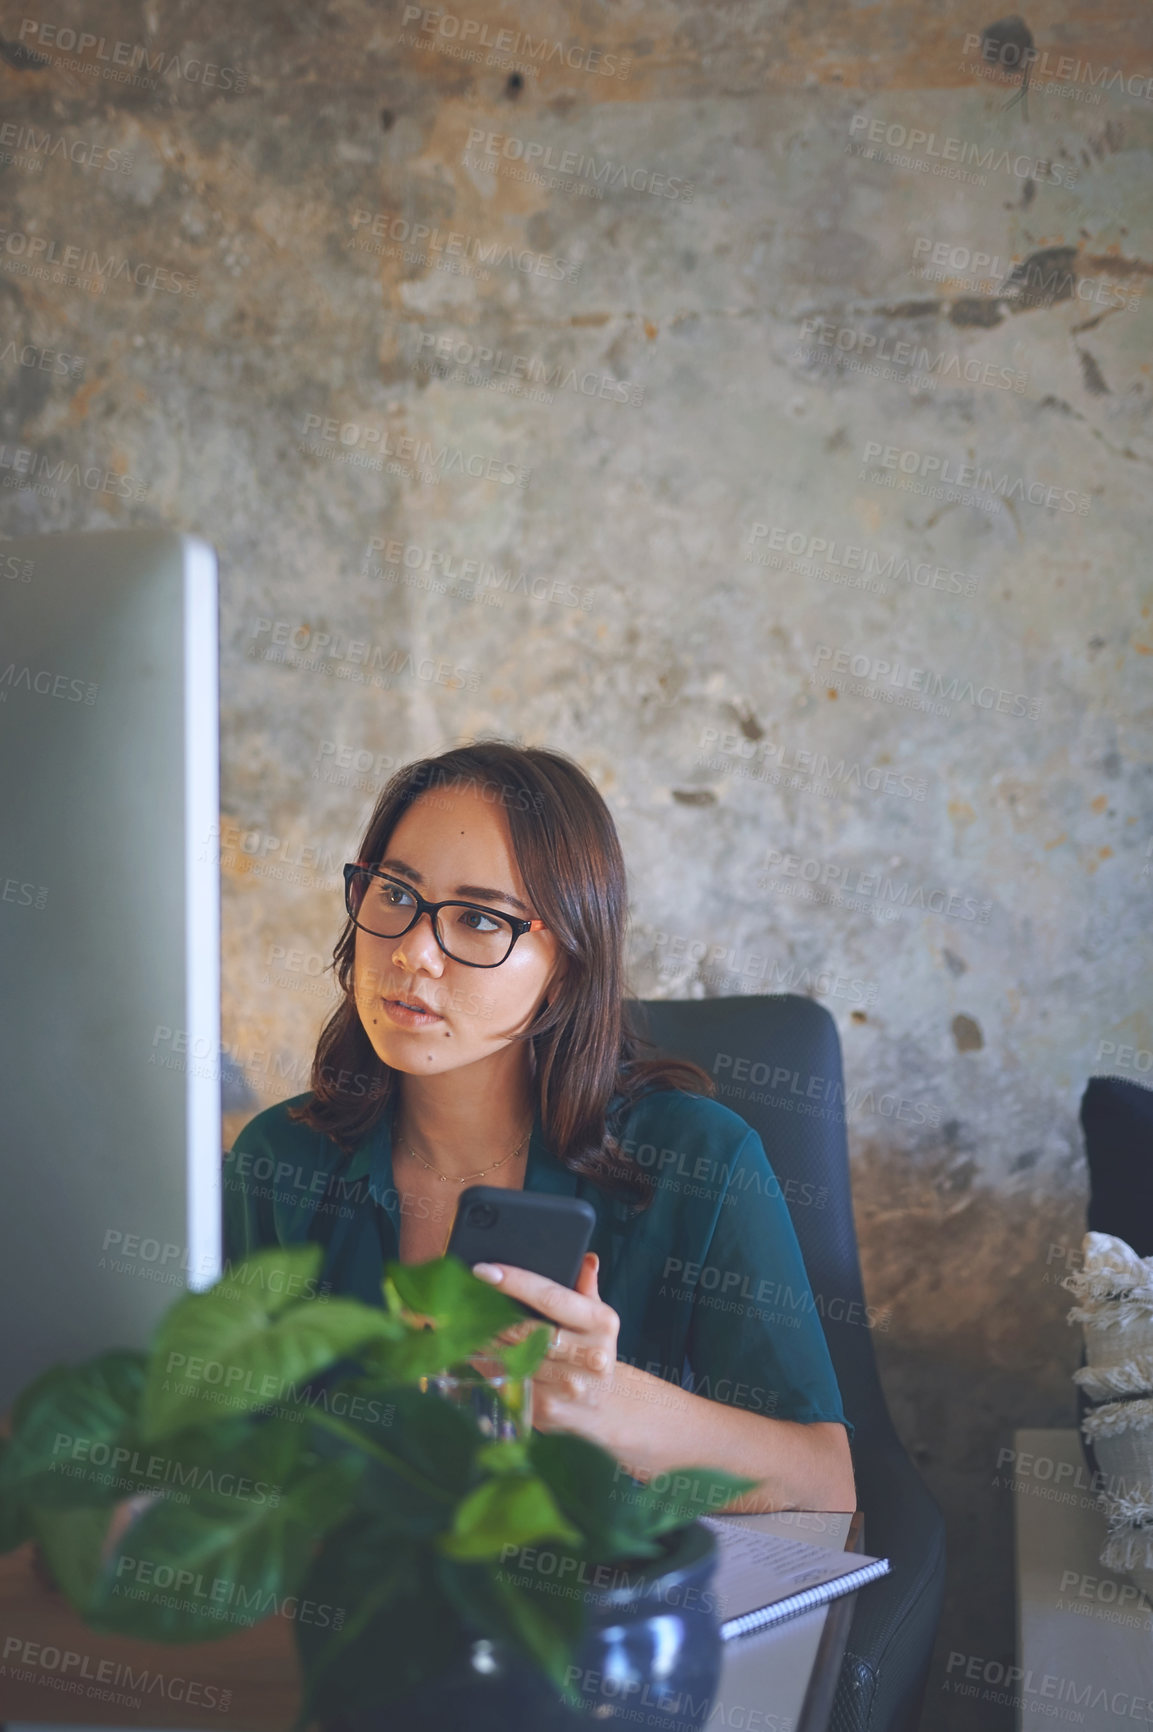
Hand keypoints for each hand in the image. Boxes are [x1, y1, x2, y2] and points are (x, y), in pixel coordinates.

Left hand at [470, 1253, 620, 1439]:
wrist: (605, 1406)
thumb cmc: (593, 1351)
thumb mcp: (597, 1318)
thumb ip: (585, 1286)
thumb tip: (584, 1258)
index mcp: (601, 1323)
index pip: (550, 1297)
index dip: (514, 1281)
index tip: (484, 1270)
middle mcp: (589, 1355)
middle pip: (525, 1328)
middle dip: (490, 1311)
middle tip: (464, 1295)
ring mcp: (566, 1385)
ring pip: (511, 1354)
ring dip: (484, 1337)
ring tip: (464, 1319)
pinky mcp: (545, 1407)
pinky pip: (506, 1378)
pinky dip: (487, 1362)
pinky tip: (474, 1349)